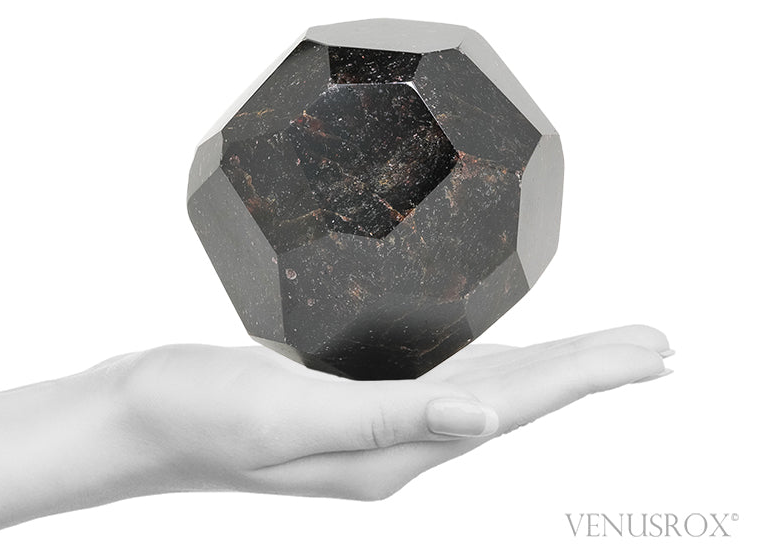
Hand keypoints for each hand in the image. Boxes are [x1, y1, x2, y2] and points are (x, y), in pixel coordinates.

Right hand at [114, 324, 672, 501]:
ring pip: (490, 386)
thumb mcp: (290, 419)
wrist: (143, 410)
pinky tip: (505, 351)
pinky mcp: (355, 389)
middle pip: (519, 399)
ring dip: (550, 364)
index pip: (517, 407)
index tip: (653, 353)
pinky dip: (493, 357)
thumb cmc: (202, 412)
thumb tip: (486, 423)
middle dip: (590, 369)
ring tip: (600, 351)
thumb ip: (388, 421)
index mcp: (395, 451)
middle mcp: (400, 440)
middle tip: (656, 347)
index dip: (589, 375)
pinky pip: (446, 372)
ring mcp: (379, 417)